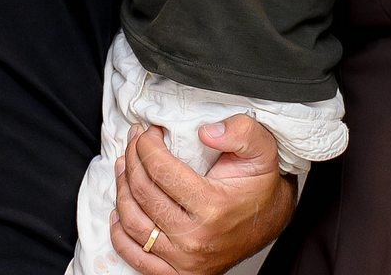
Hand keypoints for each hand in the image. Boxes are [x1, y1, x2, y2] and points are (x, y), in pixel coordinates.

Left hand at [109, 117, 294, 274]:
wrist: (269, 220)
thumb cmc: (260, 184)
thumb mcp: (262, 149)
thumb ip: (241, 131)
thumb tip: (206, 132)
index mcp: (214, 207)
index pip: (161, 170)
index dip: (147, 144)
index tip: (148, 130)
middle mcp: (196, 238)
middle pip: (144, 192)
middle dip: (132, 159)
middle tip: (134, 141)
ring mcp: (185, 260)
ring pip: (133, 222)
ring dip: (122, 189)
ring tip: (125, 166)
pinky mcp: (179, 273)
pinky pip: (137, 258)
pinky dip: (120, 234)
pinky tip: (121, 209)